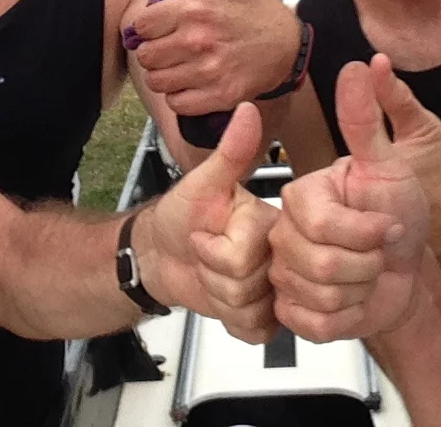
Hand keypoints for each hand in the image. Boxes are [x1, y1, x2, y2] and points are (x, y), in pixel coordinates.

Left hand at [128, 0, 301, 112]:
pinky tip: (191, 84)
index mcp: (194, 8)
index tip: (157, 29)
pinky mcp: (219, 95)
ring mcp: (208, 70)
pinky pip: (178, 103)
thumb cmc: (251, 11)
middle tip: (167, 49)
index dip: (146, 28)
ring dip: (164, 76)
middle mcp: (198, 39)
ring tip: (178, 66)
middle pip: (146, 56)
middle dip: (153, 53)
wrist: (286, 43)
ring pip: (158, 81)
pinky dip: (180, 97)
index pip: (141, 25)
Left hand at [142, 102, 278, 342]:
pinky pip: (255, 330)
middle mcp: (280, 255)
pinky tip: (222, 297)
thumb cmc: (180, 215)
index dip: (215, 250)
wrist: (160, 253)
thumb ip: (230, 151)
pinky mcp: (267, 315)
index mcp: (271, 222)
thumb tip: (247, 110)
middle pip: (248, 285)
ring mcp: (275, 286)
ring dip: (219, 297)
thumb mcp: (202, 182)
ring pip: (250, 309)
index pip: (244, 253)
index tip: (205, 234)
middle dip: (215, 276)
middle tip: (206, 254)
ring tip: (212, 272)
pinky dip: (231, 319)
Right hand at [269, 55, 429, 342]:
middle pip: (321, 265)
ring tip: (366, 274)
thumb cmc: (398, 216)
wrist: (408, 272)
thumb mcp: (388, 167)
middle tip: (376, 251)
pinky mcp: (293, 313)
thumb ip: (365, 120)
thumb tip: (356, 65)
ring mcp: (285, 275)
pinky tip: (353, 301)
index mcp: (301, 197)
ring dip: (360, 292)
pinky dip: (348, 318)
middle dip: (368, 264)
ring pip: (319, 297)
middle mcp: (284, 234)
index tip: (386, 225)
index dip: (365, 232)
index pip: (322, 223)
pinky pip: (314, 324)